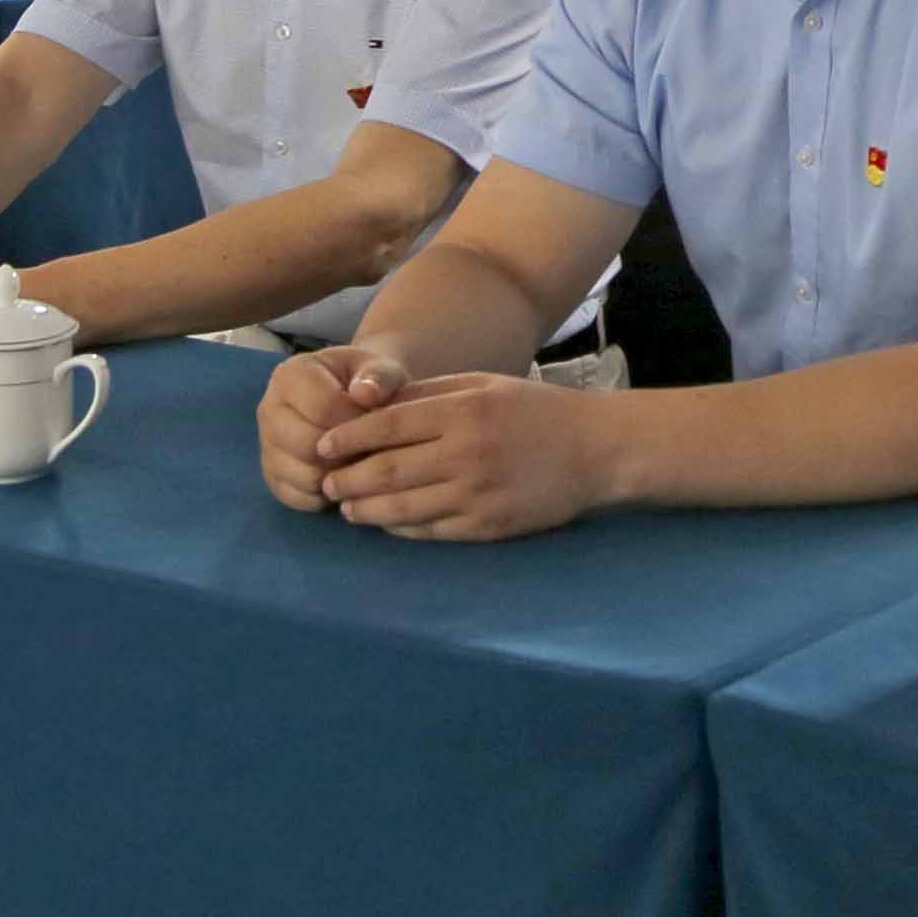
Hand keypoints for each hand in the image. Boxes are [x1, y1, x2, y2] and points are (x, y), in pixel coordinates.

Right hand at [255, 346, 405, 511]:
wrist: (357, 398)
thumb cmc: (370, 383)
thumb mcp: (381, 370)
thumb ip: (379, 377)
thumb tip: (365, 393)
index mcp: (290, 375)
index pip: (322, 409)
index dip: (358, 423)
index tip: (380, 425)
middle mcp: (269, 409)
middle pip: (307, 445)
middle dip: (347, 453)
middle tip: (372, 449)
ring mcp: (266, 444)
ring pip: (302, 475)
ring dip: (339, 476)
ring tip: (360, 462)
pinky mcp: (271, 474)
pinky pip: (296, 497)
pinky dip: (325, 495)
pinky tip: (343, 477)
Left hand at [306, 369, 614, 541]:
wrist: (595, 450)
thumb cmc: (534, 411)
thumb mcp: (483, 386)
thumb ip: (430, 396)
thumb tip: (371, 408)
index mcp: (463, 411)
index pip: (387, 426)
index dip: (347, 439)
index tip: (322, 447)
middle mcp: (467, 454)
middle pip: (387, 471)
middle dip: (347, 479)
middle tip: (325, 483)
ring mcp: (478, 495)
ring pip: (403, 508)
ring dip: (366, 510)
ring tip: (347, 507)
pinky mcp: (488, 526)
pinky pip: (431, 531)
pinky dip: (400, 528)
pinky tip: (386, 521)